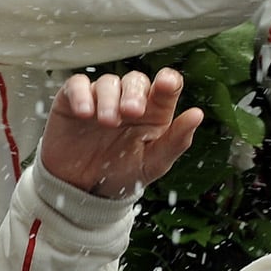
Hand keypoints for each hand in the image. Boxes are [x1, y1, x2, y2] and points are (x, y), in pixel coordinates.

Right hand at [38, 69, 203, 200]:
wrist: (81, 190)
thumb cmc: (122, 173)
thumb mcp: (153, 164)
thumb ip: (176, 141)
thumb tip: (198, 115)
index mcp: (154, 112)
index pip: (167, 86)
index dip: (168, 81)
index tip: (166, 83)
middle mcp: (129, 100)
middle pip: (136, 80)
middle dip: (135, 93)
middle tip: (132, 112)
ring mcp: (101, 99)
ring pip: (108, 82)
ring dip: (109, 98)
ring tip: (107, 122)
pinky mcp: (72, 102)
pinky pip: (77, 85)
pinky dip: (81, 94)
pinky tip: (85, 113)